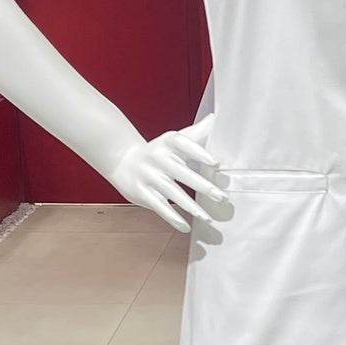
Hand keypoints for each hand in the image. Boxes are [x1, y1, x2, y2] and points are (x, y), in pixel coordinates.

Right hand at [111, 115, 232, 236]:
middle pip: (182, 173)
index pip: (184, 144)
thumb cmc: (159, 151)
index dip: (199, 153)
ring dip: (191, 207)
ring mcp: (149, 176)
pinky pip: (159, 207)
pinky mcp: (141, 193)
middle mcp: (158, 158)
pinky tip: (186, 227)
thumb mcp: (174, 139)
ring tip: (208, 218)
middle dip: (203, 186)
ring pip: (172, 193)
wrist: (123, 161)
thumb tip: (216, 117)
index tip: (216, 163)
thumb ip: (197, 132)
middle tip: (222, 197)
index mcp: (168, 143)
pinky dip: (173, 218)